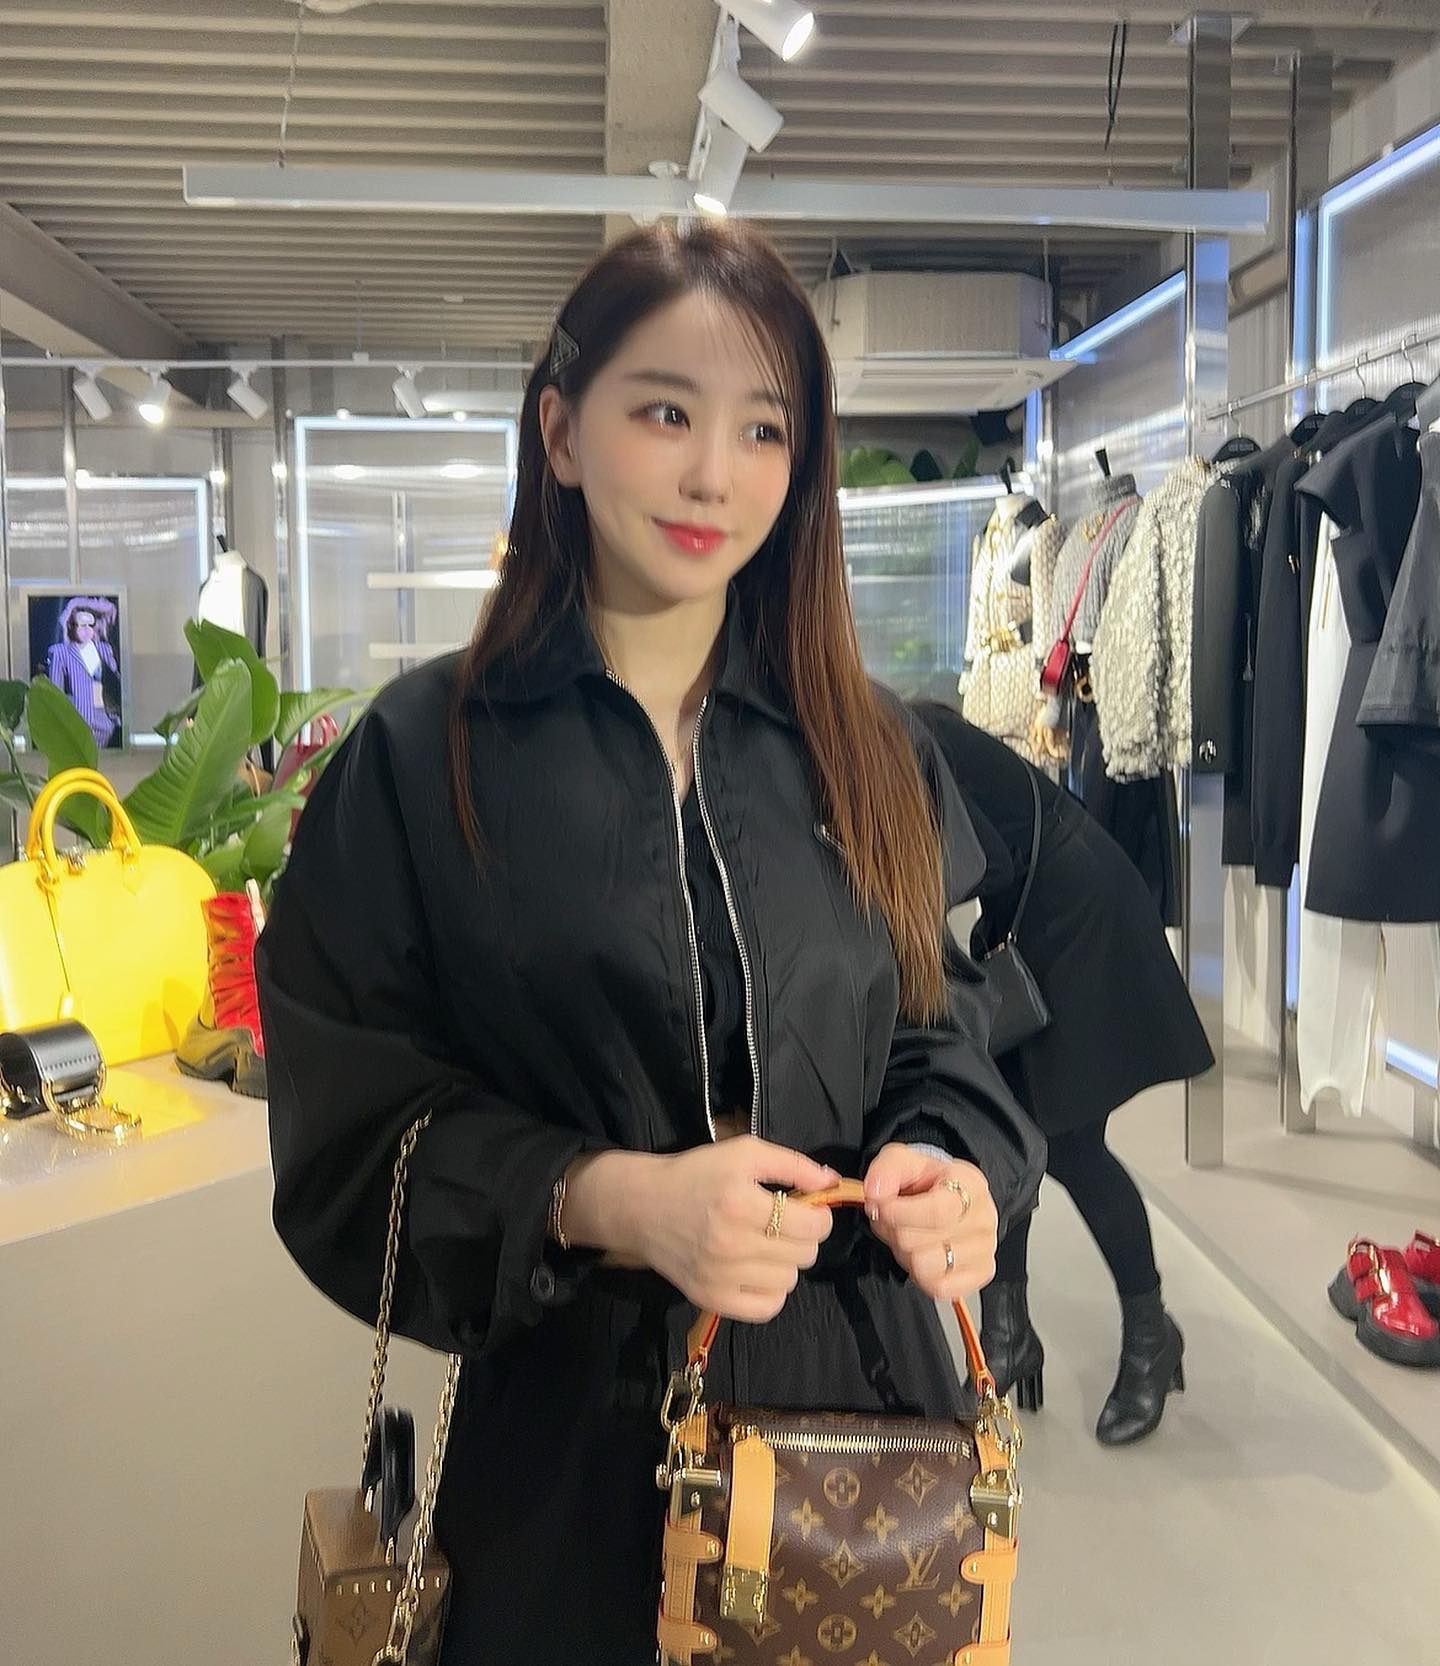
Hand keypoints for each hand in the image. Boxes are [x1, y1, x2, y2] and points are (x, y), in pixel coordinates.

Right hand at [626, 1137, 837, 1323]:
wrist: (643, 1206)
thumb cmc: (697, 1174)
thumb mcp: (744, 1153)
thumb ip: (793, 1164)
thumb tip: (833, 1183)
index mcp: (740, 1203)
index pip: (811, 1226)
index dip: (820, 1216)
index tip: (809, 1210)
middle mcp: (730, 1243)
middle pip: (804, 1255)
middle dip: (803, 1237)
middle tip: (786, 1225)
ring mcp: (720, 1277)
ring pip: (789, 1282)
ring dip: (786, 1263)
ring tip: (767, 1245)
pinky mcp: (711, 1299)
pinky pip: (767, 1308)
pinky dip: (771, 1291)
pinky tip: (758, 1270)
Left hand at [863, 1144, 997, 1300]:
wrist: (951, 1196)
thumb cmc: (929, 1181)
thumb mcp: (904, 1162)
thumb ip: (886, 1169)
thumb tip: (875, 1192)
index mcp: (970, 1185)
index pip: (936, 1212)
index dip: (899, 1214)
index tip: (880, 1207)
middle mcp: (984, 1219)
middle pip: (921, 1241)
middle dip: (895, 1231)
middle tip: (893, 1220)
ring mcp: (985, 1250)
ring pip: (926, 1267)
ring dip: (906, 1254)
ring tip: (910, 1237)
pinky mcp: (981, 1275)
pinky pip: (938, 1288)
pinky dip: (921, 1275)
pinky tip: (923, 1254)